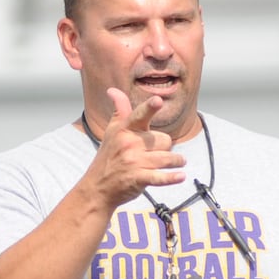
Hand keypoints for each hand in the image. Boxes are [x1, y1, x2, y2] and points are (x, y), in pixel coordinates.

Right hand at [83, 88, 186, 210]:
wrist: (97, 188)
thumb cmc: (108, 158)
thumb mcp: (112, 132)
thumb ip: (120, 111)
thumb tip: (113, 90)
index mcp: (125, 130)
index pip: (140, 115)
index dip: (150, 108)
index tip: (157, 101)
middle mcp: (130, 144)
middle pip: (165, 139)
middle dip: (164, 147)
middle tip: (155, 153)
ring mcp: (134, 162)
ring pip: (167, 157)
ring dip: (175, 161)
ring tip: (177, 162)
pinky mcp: (138, 179)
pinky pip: (160, 177)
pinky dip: (171, 178)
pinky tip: (181, 176)